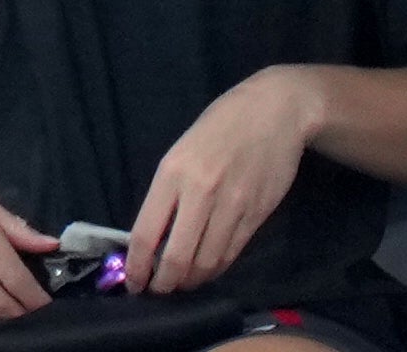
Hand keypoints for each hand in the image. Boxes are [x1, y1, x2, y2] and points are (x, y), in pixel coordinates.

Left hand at [123, 65, 320, 293]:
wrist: (273, 113)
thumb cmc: (219, 127)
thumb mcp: (180, 151)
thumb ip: (169, 191)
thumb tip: (153, 232)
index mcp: (172, 173)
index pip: (147, 232)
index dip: (138, 265)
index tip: (133, 281)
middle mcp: (200, 194)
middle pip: (178, 255)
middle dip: (164, 282)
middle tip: (156, 291)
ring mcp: (232, 207)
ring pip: (207, 261)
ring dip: (191, 280)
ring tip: (179, 285)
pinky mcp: (257, 216)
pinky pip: (232, 252)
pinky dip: (216, 268)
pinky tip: (206, 271)